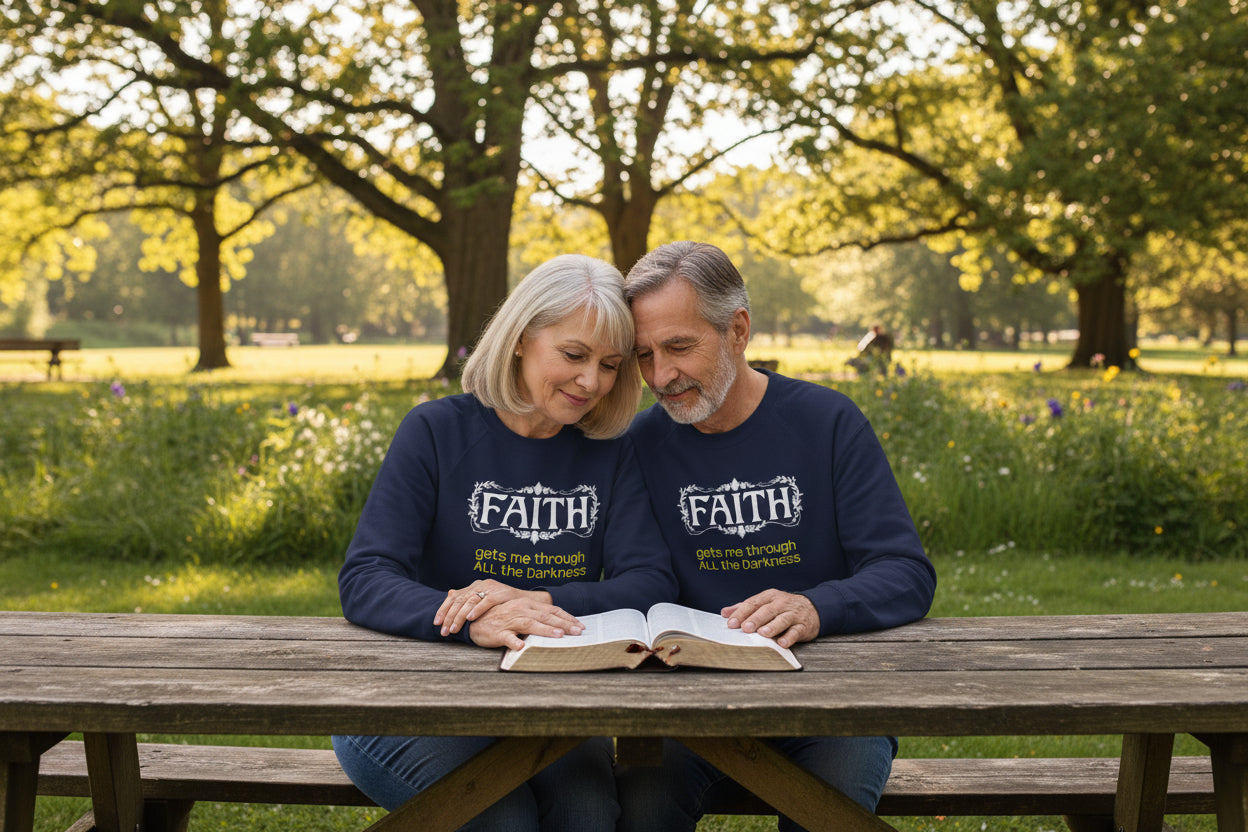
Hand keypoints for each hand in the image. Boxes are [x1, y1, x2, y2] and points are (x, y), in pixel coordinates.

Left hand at [434, 580, 552, 636]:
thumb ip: (468, 600)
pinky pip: (485, 602)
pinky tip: (470, 619)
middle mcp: (479, 585)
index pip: (453, 597)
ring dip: (460, 616)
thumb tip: (449, 596)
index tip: (436, 623)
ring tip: (453, 628)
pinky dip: (477, 610)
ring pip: (469, 601)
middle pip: (459, 600)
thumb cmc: (502, 604)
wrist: (525, 601)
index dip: (443, 609)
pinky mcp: (499, 593)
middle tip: (444, 630)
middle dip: (449, 616)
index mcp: (473, 587)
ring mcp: (489, 588)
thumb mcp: (483, 601)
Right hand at [465, 599, 584, 650]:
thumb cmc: (500, 617)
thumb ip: (537, 616)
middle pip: (545, 617)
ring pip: (530, 624)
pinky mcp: (498, 632)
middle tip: (578, 631)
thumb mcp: (520, 612)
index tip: (580, 625)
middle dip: (563, 624)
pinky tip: (521, 647)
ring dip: (544, 630)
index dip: (567, 617)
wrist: (474, 619)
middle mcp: (521, 610)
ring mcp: (509, 621)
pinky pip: (507, 638)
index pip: (551, 610)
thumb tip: (558, 623)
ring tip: (558, 636)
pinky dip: (514, 642)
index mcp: (527, 605)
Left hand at [722, 589, 819, 648]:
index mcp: (769, 597)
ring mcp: (793, 614)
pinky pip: (796, 631)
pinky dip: (789, 637)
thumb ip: (745, 608)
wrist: (812, 608)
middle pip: (767, 610)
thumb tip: (724, 613)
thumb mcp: (765, 603)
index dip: (741, 613)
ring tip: (763, 634)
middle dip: (755, 619)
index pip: (753, 603)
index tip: (731, 623)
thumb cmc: (783, 607)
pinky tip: (782, 643)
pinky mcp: (803, 626)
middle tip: (745, 628)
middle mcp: (781, 604)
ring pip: (782, 620)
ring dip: (772, 627)